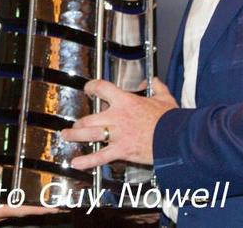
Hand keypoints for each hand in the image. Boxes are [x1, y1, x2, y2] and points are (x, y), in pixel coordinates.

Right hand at [0, 162, 61, 222]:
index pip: (18, 210)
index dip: (37, 209)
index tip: (54, 207)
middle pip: (21, 211)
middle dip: (40, 208)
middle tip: (61, 202)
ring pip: (15, 207)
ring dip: (31, 204)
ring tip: (50, 197)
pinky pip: (6, 202)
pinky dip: (18, 199)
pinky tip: (26, 191)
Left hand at [61, 77, 177, 168]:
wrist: (175, 138)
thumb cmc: (170, 120)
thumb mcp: (165, 99)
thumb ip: (157, 88)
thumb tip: (155, 81)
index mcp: (126, 101)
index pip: (102, 88)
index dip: (92, 87)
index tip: (88, 88)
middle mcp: (117, 117)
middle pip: (90, 116)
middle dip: (79, 121)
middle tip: (75, 124)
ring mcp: (117, 134)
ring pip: (90, 134)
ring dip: (75, 136)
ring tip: (66, 136)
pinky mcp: (121, 150)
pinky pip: (101, 156)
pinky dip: (87, 160)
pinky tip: (77, 162)